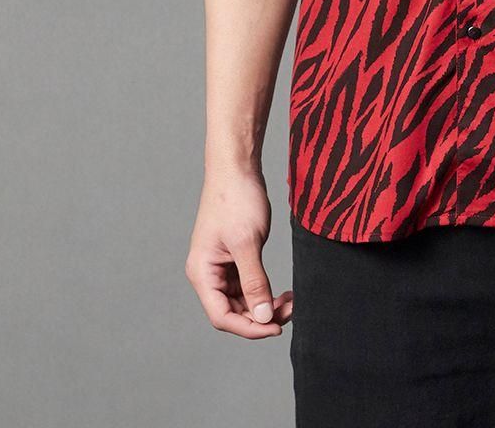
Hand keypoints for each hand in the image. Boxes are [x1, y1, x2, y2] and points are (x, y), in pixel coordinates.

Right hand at [185, 166, 292, 338]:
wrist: (237, 167)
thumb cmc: (236, 199)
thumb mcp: (248, 242)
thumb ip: (254, 281)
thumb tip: (263, 316)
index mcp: (203, 273)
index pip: (222, 316)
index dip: (250, 327)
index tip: (278, 327)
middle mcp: (208, 273)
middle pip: (232, 311)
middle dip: (261, 316)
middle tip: (291, 311)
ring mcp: (220, 266)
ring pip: (242, 300)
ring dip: (264, 305)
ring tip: (291, 301)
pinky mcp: (233, 257)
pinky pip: (247, 285)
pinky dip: (264, 291)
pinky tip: (282, 291)